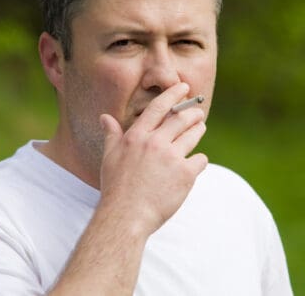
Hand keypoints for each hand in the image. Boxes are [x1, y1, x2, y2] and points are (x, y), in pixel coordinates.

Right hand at [98, 82, 207, 235]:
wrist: (126, 216)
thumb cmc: (116, 188)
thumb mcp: (109, 157)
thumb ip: (111, 135)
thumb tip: (105, 117)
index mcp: (137, 137)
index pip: (158, 108)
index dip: (173, 94)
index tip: (183, 87)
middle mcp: (155, 143)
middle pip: (181, 119)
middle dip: (192, 113)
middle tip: (197, 113)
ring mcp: (171, 157)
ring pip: (193, 135)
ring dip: (198, 130)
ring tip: (200, 129)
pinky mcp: (185, 174)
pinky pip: (200, 160)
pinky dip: (199, 161)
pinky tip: (195, 165)